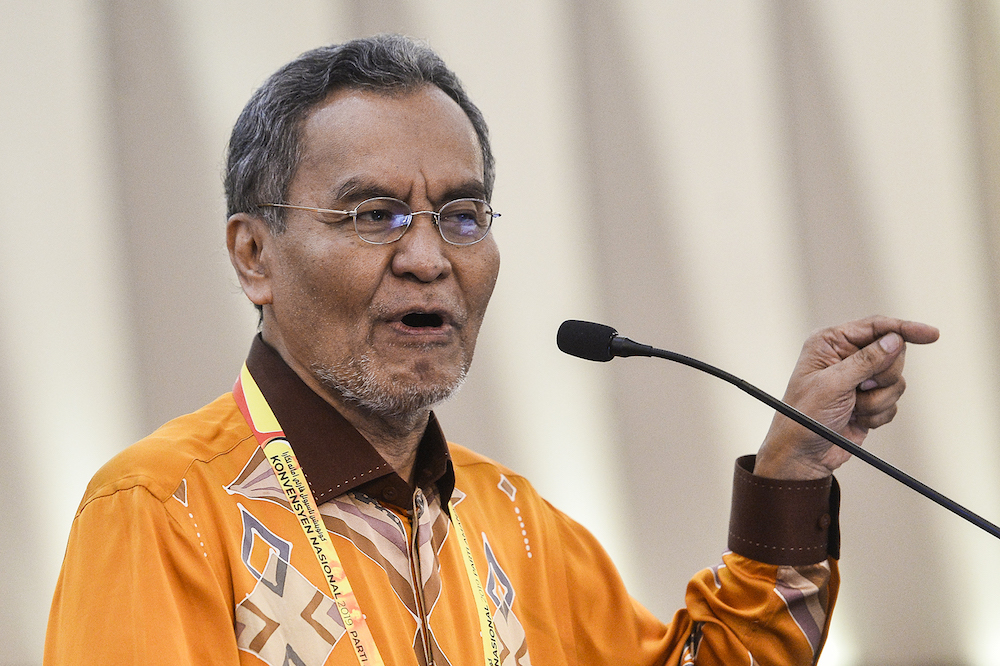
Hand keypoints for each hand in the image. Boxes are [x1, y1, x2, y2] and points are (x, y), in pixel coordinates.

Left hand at [754, 315, 938, 479]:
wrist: (803, 455)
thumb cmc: (804, 417)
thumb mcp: (832, 385)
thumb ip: (865, 361)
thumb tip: (895, 339)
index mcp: (831, 343)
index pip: (876, 327)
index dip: (905, 329)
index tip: (931, 335)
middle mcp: (847, 356)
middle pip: (893, 353)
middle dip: (882, 377)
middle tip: (860, 390)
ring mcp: (860, 379)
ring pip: (896, 381)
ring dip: (877, 400)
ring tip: (853, 409)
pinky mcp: (870, 400)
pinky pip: (893, 402)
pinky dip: (878, 414)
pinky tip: (856, 420)